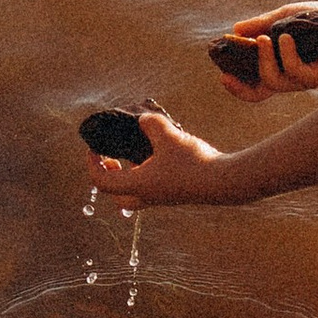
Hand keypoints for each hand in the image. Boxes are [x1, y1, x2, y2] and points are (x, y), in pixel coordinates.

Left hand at [88, 108, 231, 207]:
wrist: (224, 182)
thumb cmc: (193, 161)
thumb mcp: (168, 135)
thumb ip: (150, 124)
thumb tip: (141, 120)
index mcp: (138, 186)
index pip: (102, 180)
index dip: (93, 163)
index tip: (95, 147)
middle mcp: (147, 196)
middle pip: (116, 195)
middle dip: (109, 176)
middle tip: (112, 158)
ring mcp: (162, 197)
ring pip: (134, 194)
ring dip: (128, 176)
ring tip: (133, 154)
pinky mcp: (175, 194)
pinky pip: (150, 188)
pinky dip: (145, 174)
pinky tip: (157, 155)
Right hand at [216, 7, 317, 98]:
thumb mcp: (284, 17)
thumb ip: (261, 24)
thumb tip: (235, 30)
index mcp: (281, 67)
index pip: (257, 88)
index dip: (238, 88)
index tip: (222, 76)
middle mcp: (293, 77)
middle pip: (261, 92)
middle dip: (242, 83)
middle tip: (232, 62)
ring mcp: (307, 78)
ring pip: (275, 82)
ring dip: (264, 60)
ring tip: (264, 38)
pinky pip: (296, 72)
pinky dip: (286, 54)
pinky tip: (285, 37)